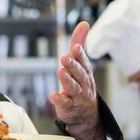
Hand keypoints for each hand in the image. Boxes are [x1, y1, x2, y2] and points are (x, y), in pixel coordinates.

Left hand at [49, 21, 106, 139]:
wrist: (87, 116)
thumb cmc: (82, 85)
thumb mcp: (81, 64)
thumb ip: (79, 44)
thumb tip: (84, 23)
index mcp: (85, 71)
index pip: (83, 61)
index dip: (79, 55)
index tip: (75, 47)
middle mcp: (83, 83)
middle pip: (78, 74)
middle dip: (72, 65)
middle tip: (65, 58)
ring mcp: (77, 96)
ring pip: (73, 87)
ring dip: (66, 80)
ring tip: (59, 72)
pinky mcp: (69, 107)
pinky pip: (65, 104)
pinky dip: (59, 100)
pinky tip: (53, 95)